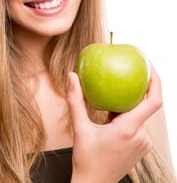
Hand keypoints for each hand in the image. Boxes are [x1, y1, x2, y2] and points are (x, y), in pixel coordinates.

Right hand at [67, 67, 161, 182]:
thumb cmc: (87, 160)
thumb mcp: (79, 128)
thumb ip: (76, 100)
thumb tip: (72, 77)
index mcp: (128, 129)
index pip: (153, 101)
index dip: (156, 81)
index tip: (149, 67)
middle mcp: (141, 136)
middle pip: (146, 105)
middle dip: (138, 90)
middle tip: (129, 72)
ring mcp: (143, 143)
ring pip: (141, 115)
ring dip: (129, 105)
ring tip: (115, 96)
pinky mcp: (141, 147)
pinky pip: (138, 124)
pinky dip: (128, 115)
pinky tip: (114, 114)